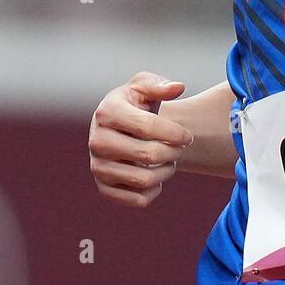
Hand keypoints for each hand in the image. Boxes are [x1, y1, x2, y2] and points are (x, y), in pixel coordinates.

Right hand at [88, 73, 193, 207]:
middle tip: (180, 148)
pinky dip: (155, 190)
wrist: (118, 127)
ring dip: (167, 172)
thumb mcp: (144, 86)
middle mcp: (96, 141)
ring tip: (170, 161)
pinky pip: (138, 200)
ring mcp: (97, 167)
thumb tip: (177, 87)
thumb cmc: (135, 104)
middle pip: (149, 155)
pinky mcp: (103, 188)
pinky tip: (156, 176)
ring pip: (145, 180)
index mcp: (107, 112)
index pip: (148, 127)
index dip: (176, 134)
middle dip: (174, 152)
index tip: (188, 136)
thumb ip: (161, 85)